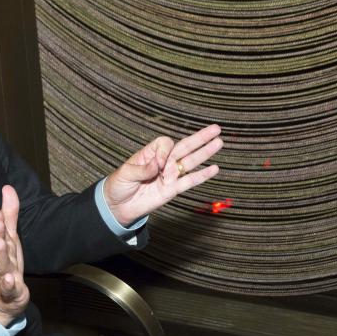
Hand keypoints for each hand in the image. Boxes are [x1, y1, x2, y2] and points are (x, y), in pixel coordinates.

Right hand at [0, 186, 29, 325]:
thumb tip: (8, 188)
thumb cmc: (5, 266)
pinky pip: (9, 288)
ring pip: (1, 265)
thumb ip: (9, 216)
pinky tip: (11, 278)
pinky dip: (9, 284)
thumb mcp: (10, 240)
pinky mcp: (11, 292)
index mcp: (1, 247)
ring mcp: (3, 277)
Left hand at [103, 124, 222, 225]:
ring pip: (190, 162)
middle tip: (215, 129)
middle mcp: (163, 162)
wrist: (117, 206)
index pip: (166, 144)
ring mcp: (169, 176)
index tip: (157, 166)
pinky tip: (214, 168)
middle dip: (200, 138)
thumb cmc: (118, 185)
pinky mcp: (172, 190)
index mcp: (151, 153)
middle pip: (184, 147)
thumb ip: (142, 169)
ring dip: (205, 152)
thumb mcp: (125, 174)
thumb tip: (158, 166)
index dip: (164, 152)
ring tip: (219, 143)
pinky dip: (202, 175)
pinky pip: (189, 181)